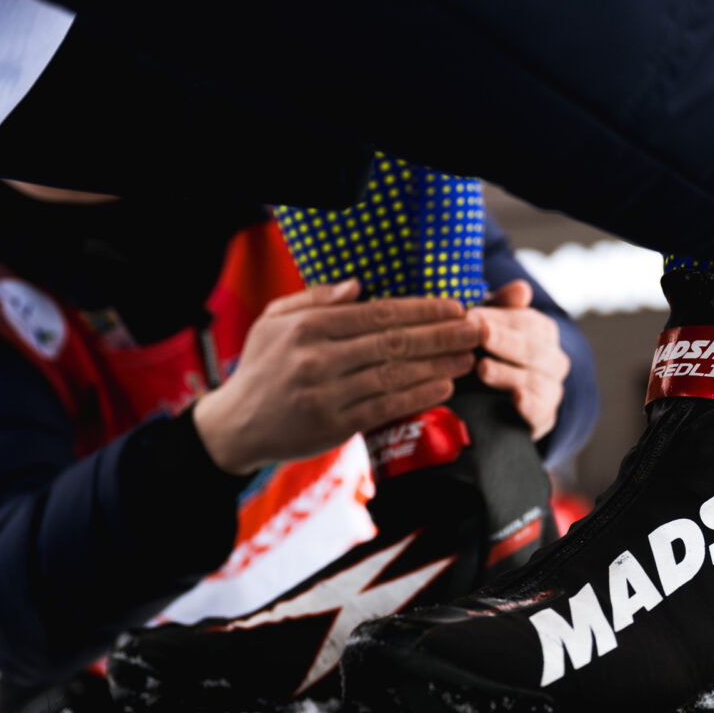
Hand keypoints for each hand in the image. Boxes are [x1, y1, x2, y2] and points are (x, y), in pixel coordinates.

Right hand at [193, 280, 480, 473]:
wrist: (237, 424)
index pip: (378, 313)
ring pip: (394, 375)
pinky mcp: (333, 425)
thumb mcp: (274, 320)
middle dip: (441, 334)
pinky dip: (417, 396)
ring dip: (438, 365)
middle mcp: (318, 358)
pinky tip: (444, 386)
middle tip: (476, 328)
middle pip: (393, 342)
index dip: (421, 309)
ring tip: (469, 356)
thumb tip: (358, 287)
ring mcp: (326, 394)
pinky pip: (385, 408)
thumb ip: (314, 299)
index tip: (455, 306)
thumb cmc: (262, 367)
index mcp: (308, 326)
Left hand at [470, 280, 569, 441]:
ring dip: (508, 373)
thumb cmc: (487, 352)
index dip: (500, 318)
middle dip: (505, 341)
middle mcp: (553, 360)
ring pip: (536, 380)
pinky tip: (515, 399)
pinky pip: (543, 412)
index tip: (472, 315)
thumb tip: (522, 288)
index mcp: (542, 332)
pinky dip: (531, 406)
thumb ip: (500, 306)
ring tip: (482, 368)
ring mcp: (551, 390)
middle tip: (480, 335)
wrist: (490, 403)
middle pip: (533, 349)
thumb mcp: (487, 325)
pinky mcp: (544, 418)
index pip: (527, 321)